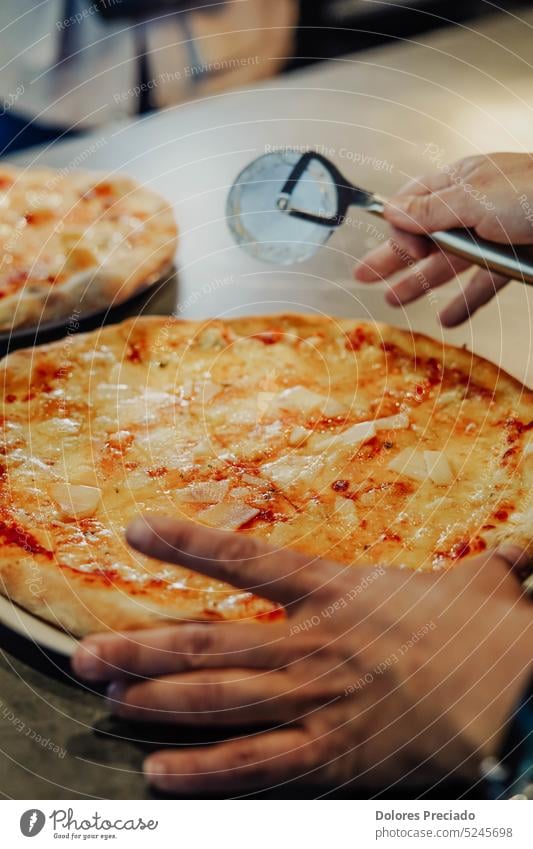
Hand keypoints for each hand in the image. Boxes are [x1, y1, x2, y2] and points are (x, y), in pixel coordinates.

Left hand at [72, 517, 531, 794]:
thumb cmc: (492, 632)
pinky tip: (159, 773)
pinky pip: (256, 765)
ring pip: (221, 700)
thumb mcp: (479, 579)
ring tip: (107, 700)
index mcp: (337, 591)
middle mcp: (315, 644)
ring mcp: (320, 702)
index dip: (187, 544)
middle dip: (142, 649)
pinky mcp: (335, 756)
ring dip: (158, 701)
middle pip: (210, 641)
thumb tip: (519, 544)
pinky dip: (205, 772)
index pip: (246, 559)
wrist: (523, 693)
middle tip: (85, 655)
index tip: (136, 531)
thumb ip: (480, 559)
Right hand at [355, 153, 532, 325]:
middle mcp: (473, 208)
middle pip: (423, 237)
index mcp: (461, 182)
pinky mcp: (510, 262)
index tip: (399, 246)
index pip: (414, 203)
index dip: (399, 226)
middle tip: (363, 276)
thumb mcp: (474, 199)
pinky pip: (480, 284)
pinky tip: (446, 318)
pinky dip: (463, 303)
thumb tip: (390, 210)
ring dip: (419, 284)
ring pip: (447, 264)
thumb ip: (430, 211)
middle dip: (392, 257)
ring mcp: (492, 236)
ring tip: (393, 301)